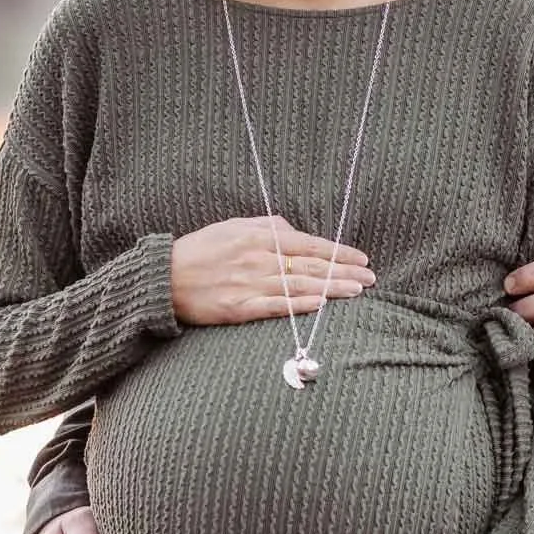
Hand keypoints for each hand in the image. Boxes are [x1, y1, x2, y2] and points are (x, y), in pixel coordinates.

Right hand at [170, 216, 374, 325]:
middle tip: (370, 278)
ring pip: (299, 285)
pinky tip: (321, 305)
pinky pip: (275, 306)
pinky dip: (299, 305)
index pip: (309, 243)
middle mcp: (258, 259)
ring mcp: (249, 284)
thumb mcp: (234, 226)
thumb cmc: (200, 250)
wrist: (163, 277)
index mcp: (258, 237)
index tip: (362, 258)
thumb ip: (268, 226)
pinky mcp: (238, 307)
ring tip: (357, 290)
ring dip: (331, 288)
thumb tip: (296, 231)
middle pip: (310, 265)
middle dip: (344, 271)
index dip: (338, 251)